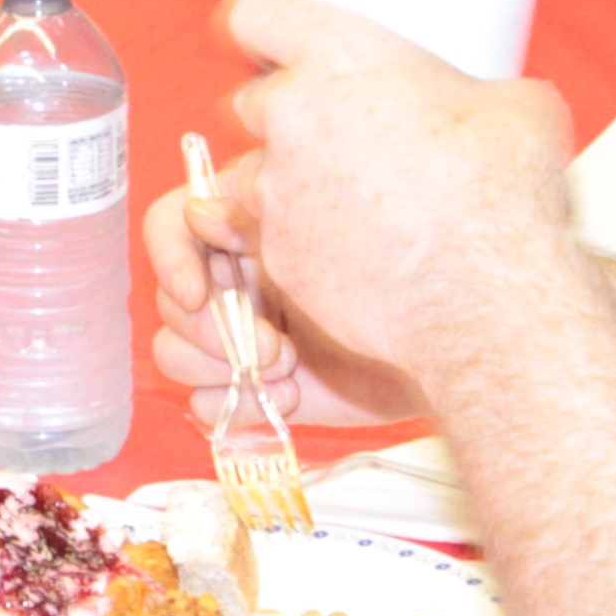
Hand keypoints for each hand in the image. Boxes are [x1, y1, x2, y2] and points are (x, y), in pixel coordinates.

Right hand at [142, 163, 426, 426]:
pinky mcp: (250, 389)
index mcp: (241, 229)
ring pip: (173, 353)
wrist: (445, 345)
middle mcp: (232, 280)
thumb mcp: (321, 231)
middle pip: (170, 300)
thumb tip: (201, 209)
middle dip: (214, 330)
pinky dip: (239, 405)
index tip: (197, 293)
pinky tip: (290, 397)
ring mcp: (237, 337)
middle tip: (277, 347)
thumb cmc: (396, 273)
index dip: (172, 258)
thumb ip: (258, 215)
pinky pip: (203, 402)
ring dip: (223, 368)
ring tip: (287, 370)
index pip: (170, 225)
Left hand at [212, 0, 588, 380]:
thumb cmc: (501, 198)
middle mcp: (291, 115)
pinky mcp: (276, 255)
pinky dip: (299, 240)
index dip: (263, 27)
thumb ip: (472, 90)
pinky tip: (355, 250)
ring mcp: (275, 190)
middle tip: (339, 135)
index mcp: (340, 57)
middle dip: (286, 116)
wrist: (487, 297)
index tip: (270, 41)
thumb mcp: (517, 107)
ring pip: (253, 173)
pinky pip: (268, 237)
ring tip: (349, 201)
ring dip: (286, 181)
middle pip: (253, 100)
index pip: (258, 13)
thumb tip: (486, 105)